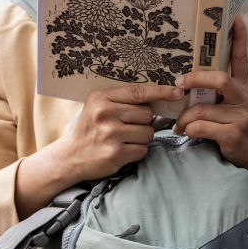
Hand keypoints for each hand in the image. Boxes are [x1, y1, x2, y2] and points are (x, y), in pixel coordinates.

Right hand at [16, 83, 184, 218]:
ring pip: (148, 133)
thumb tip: (159, 101)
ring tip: (123, 139)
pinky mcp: (115, 154)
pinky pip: (143, 150)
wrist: (69, 157)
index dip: (161, 92)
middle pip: (147, 114)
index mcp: (101, 98)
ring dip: (141, 138)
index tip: (177, 92)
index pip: (139, 92)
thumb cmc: (89, 129)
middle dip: (143, 122)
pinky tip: (122, 150)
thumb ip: (123, 101)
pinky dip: (137, 151)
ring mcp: (110, 135)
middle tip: (127, 127)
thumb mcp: (98, 107)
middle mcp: (105, 114)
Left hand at [172, 17, 247, 176]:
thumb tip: (183, 79)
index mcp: (242, 85)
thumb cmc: (234, 123)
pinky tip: (185, 132)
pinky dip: (188, 130)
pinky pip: (201, 127)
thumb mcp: (230, 103)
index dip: (239, 37)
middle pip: (220, 80)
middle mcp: (244, 97)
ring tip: (178, 123)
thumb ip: (215, 90)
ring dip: (184, 117)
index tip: (235, 18)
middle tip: (179, 83)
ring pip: (201, 109)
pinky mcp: (234, 135)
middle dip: (195, 79)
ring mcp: (240, 116)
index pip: (241, 57)